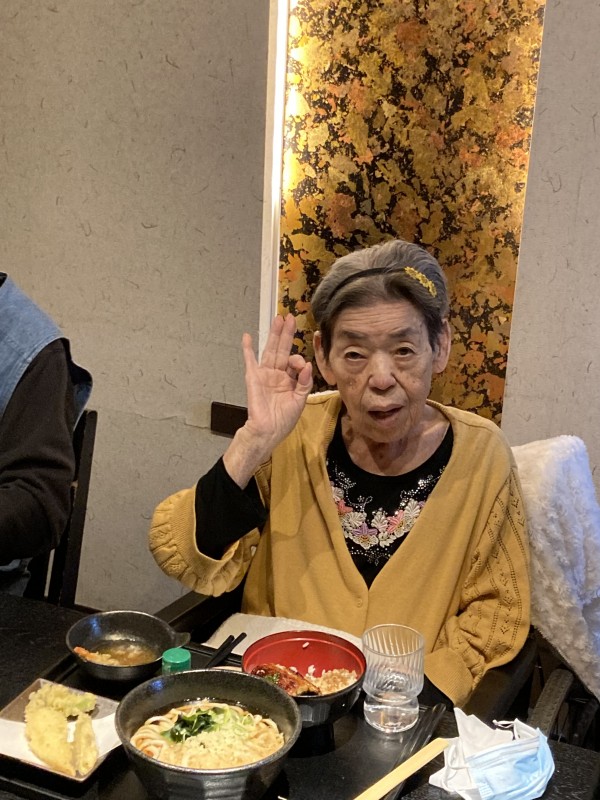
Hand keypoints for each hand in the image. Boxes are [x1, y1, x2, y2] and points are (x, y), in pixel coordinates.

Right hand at [223, 315, 312, 486]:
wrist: (268, 430)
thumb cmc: (284, 419)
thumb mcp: (300, 399)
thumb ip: (304, 381)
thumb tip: (306, 364)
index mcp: (289, 379)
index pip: (295, 361)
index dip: (298, 359)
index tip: (299, 364)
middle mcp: (277, 374)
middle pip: (282, 349)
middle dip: (286, 333)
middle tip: (289, 317)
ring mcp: (265, 374)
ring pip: (270, 350)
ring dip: (273, 335)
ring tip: (277, 319)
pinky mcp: (253, 377)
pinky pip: (250, 360)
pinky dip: (248, 349)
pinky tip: (247, 337)